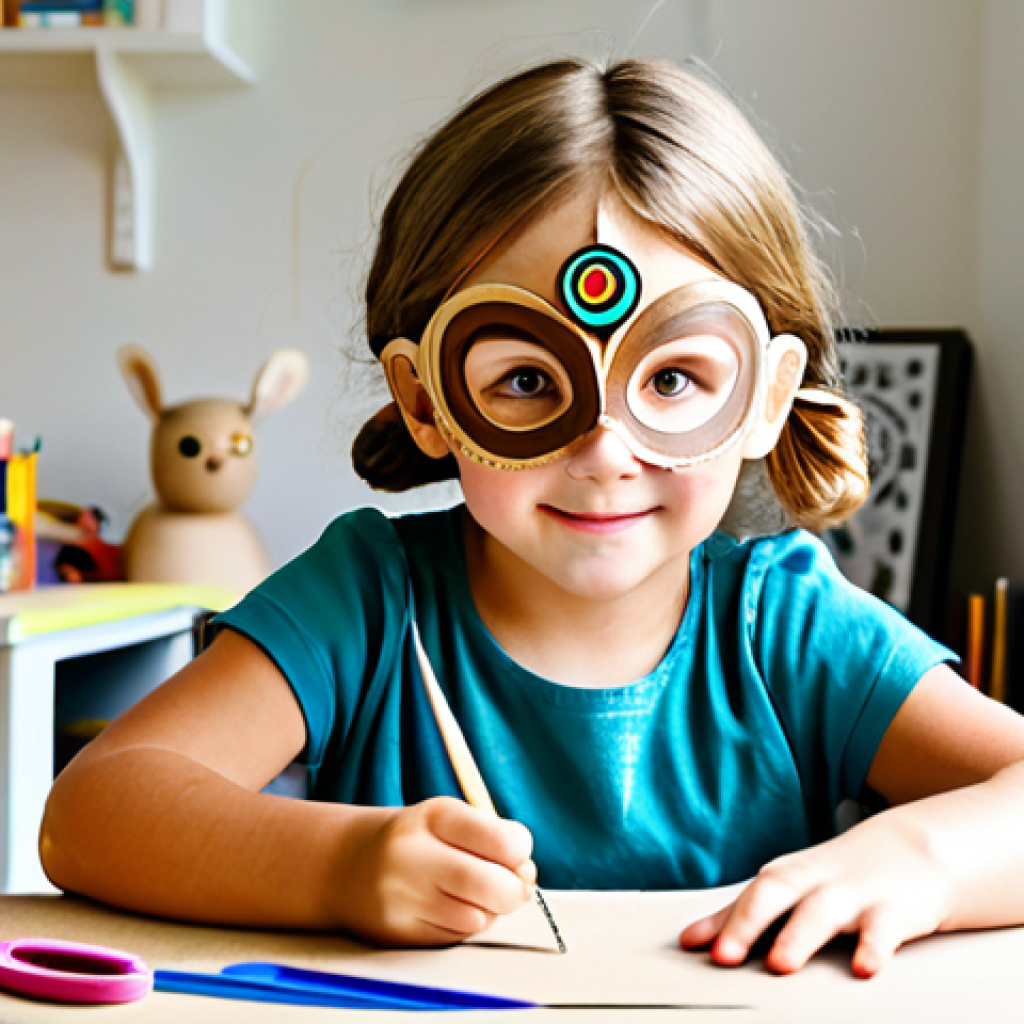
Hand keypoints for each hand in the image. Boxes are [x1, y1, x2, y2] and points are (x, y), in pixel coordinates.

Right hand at [337, 796, 535, 945]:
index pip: (502, 840)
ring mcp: (401, 897)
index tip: (517, 855)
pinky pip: (454, 938)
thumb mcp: (449, 821)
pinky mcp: (396, 932)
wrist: (347, 863)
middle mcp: (413, 855)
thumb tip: (527, 878)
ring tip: (470, 894)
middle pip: (490, 886)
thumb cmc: (417, 839)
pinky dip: (463, 926)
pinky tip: (447, 908)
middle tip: (513, 888)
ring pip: (476, 919)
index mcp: (435, 816)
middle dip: (513, 892)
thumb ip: (493, 840)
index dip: (521, 854)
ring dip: (487, 911)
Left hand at [679, 811, 950, 976]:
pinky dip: (874, 947)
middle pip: (776, 892)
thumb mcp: (790, 889)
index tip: (692, 946)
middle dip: (748, 922)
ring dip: (800, 936)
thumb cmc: (840, 877)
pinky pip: (885, 929)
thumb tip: (689, 940)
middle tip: (724, 957)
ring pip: (824, 911)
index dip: (721, 920)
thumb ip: (741, 914)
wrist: (914, 852)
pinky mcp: (896, 912)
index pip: (748, 895)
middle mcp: (816, 882)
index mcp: (788, 877)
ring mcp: (855, 894)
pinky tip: (864, 968)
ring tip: (780, 965)